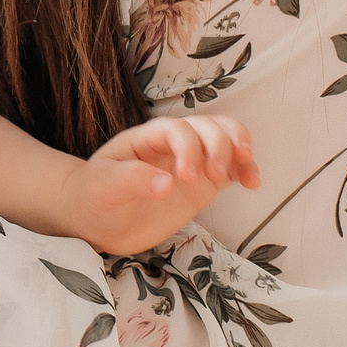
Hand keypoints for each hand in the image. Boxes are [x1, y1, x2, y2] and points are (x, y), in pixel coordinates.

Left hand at [66, 114, 260, 254]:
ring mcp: (190, 163)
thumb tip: (167, 184)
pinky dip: (245, 172)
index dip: (189, 148)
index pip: (176, 130)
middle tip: (217, 175)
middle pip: (207, 127)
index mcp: (146, 139)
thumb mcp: (105, 188)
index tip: (187, 178)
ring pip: (224, 142)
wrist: (96, 219)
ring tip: (247, 174)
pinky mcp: (201, 185)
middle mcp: (172, 146)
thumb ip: (133, 181)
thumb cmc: (94, 197)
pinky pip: (229, 170)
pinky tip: (252, 183)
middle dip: (220, 145)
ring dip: (240, 151)